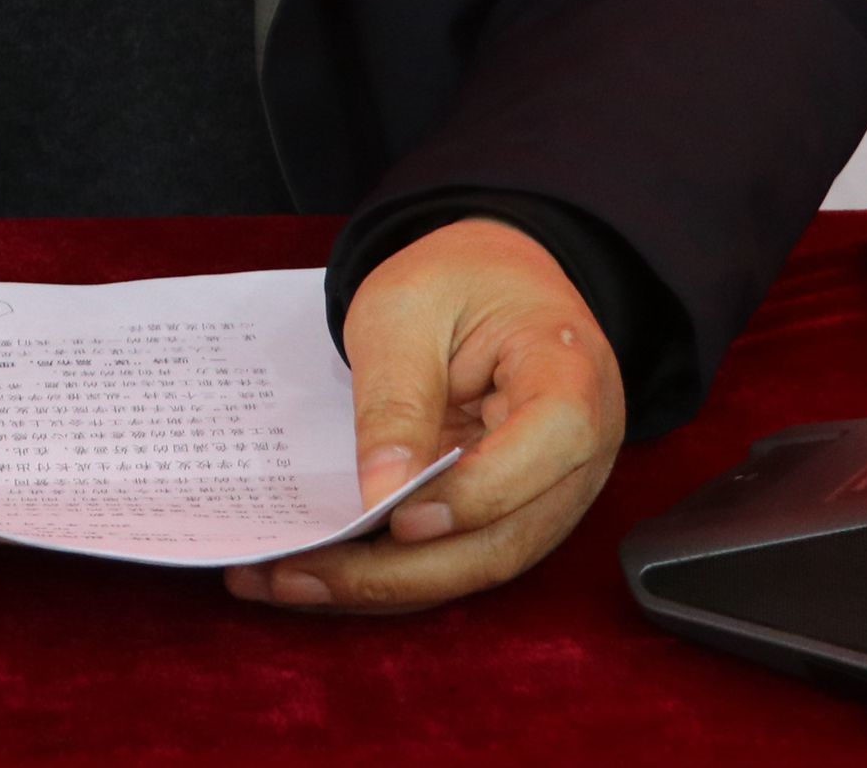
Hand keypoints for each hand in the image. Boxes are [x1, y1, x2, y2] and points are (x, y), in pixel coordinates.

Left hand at [226, 217, 623, 612]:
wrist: (495, 280)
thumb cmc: (458, 279)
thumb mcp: (408, 309)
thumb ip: (397, 398)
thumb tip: (380, 498)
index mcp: (572, 375)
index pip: (549, 445)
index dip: (477, 493)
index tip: (396, 517)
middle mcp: (580, 454)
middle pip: (505, 536)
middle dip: (400, 571)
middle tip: (299, 573)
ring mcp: (553, 495)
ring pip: (478, 565)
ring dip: (384, 587)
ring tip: (287, 582)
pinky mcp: (514, 516)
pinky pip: (458, 558)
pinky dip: (392, 575)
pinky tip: (321, 574)